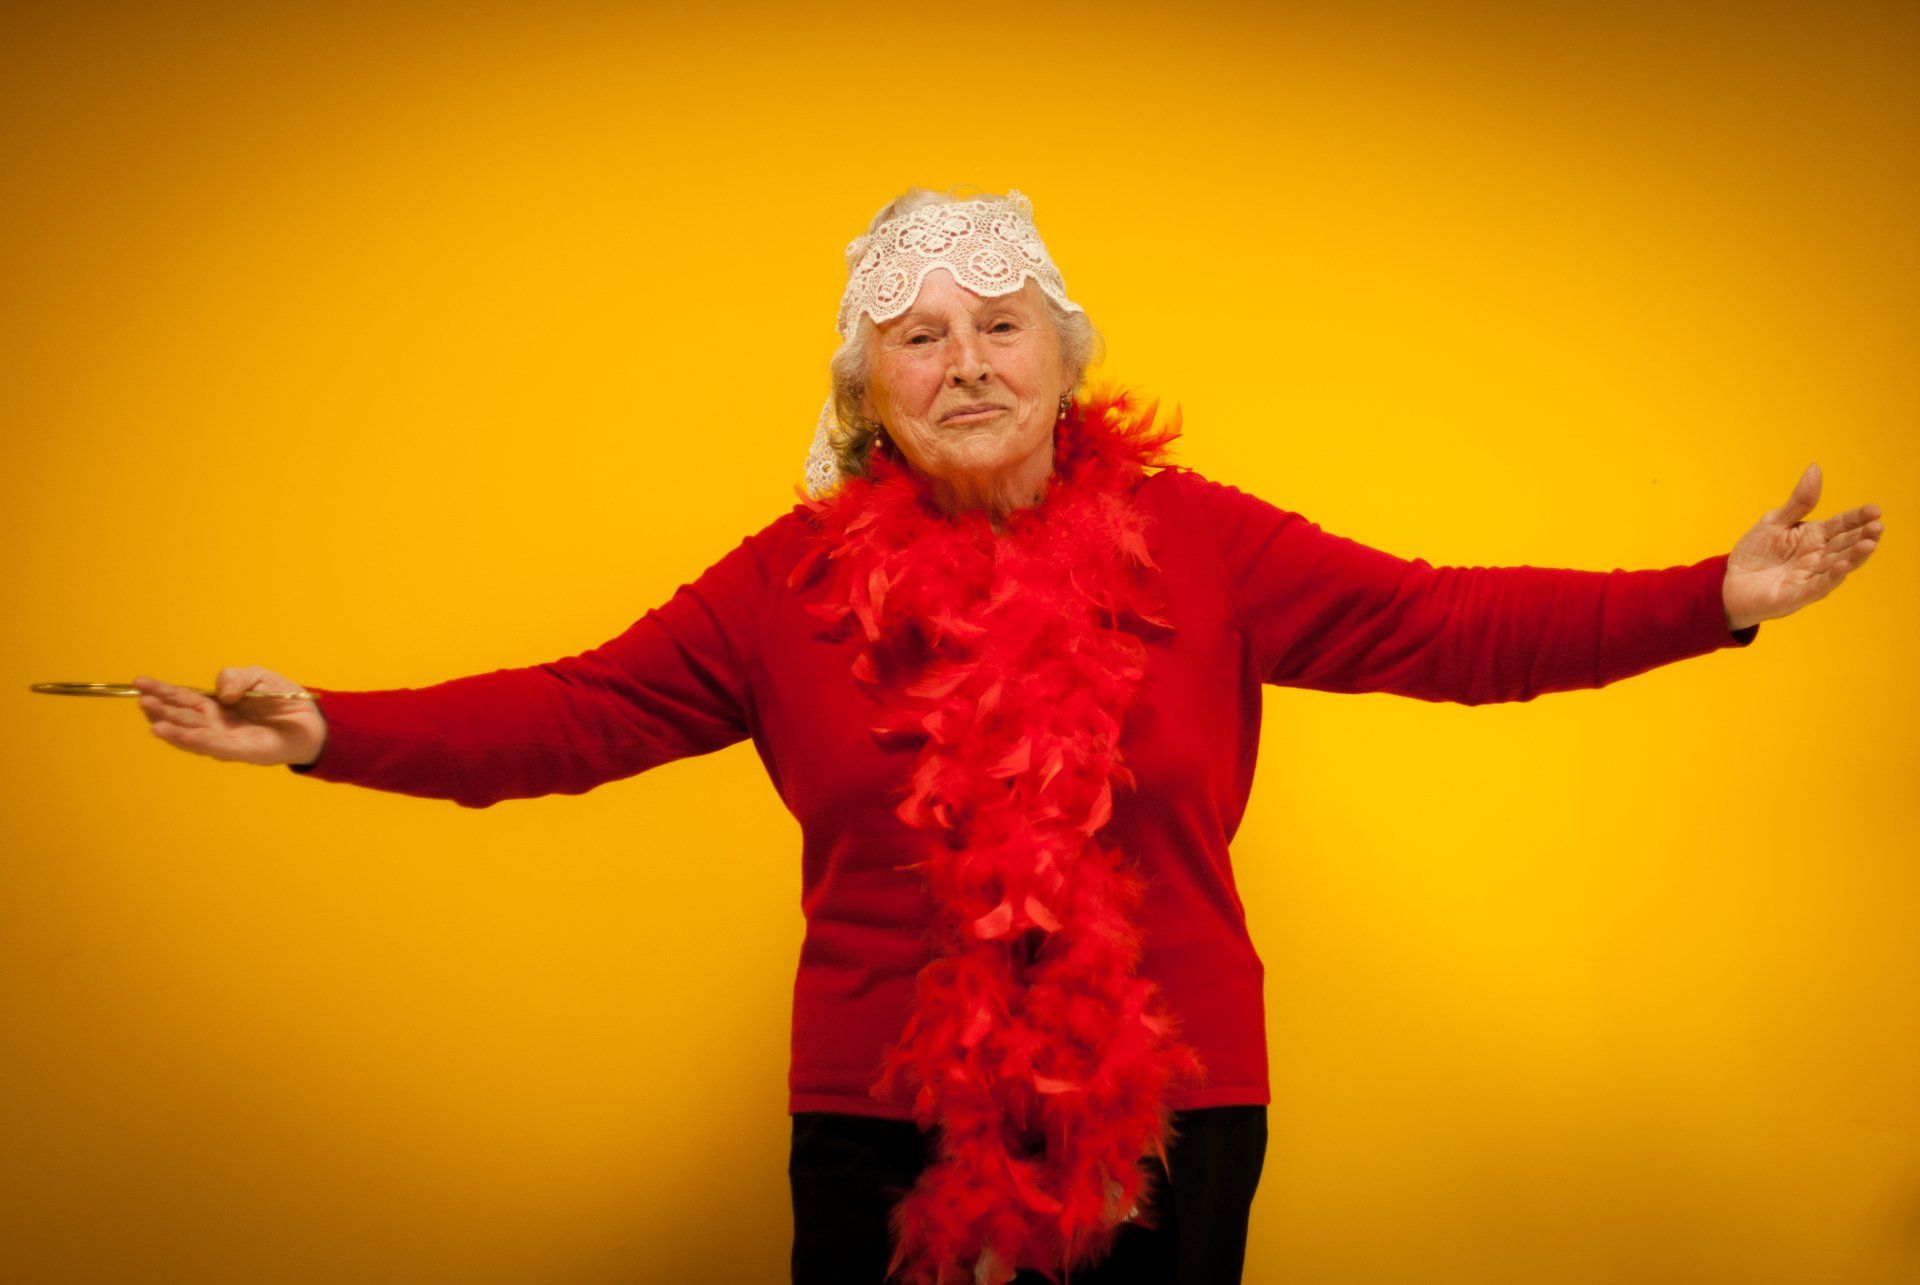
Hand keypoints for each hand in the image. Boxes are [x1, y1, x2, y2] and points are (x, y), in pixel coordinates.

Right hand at [132, 666, 328, 766]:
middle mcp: (213, 723)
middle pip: (181, 716)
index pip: (181, 697)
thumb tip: (221, 693)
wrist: (311, 720)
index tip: (139, 683)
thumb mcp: (257, 676)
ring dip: (172, 729)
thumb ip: (235, 678)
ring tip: (154, 722)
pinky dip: (193, 741)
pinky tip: (176, 735)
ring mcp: (223, 739)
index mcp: (213, 704)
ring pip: (191, 734)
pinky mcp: (239, 751)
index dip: (161, 690)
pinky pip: (212, 746)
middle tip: (142, 700)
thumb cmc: (280, 699)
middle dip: (161, 709)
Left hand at [1723, 464, 1882, 631]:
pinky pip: (1816, 586)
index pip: (1841, 525)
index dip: (1858, 518)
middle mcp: (1817, 558)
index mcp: (1814, 538)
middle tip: (1878, 526)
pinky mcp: (1796, 596)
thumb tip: (1815, 467)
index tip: (1875, 510)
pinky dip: (1830, 577)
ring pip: (1837, 566)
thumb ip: (1799, 501)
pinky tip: (1842, 566)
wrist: (1729, 583)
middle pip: (1845, 545)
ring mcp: (1809, 578)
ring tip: (1870, 543)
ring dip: (1854, 556)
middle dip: (1863, 536)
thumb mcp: (1775, 521)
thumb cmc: (1756, 553)